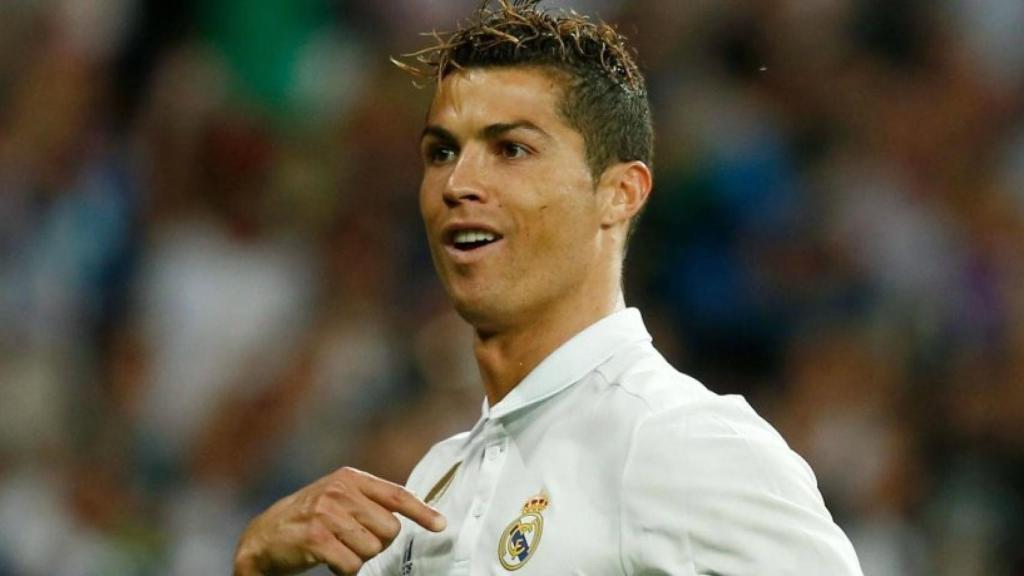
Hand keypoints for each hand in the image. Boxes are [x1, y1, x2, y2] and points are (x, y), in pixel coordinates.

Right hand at [233, 467, 446, 574]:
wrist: (264, 535)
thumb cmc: (308, 517)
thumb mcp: (338, 496)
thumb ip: (368, 499)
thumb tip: (408, 513)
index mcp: (350, 477)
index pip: (396, 494)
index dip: (422, 512)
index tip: (440, 525)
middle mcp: (340, 491)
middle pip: (389, 529)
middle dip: (377, 543)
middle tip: (353, 541)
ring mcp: (327, 513)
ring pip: (372, 548)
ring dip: (358, 557)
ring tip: (338, 548)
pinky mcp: (316, 537)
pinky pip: (352, 565)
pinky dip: (345, 570)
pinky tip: (329, 560)